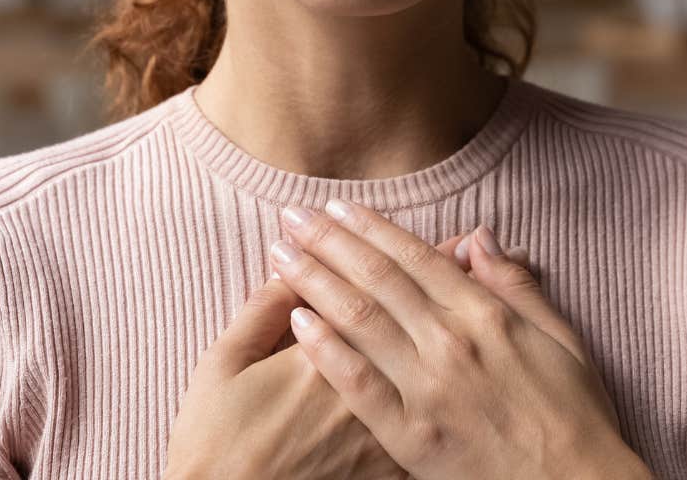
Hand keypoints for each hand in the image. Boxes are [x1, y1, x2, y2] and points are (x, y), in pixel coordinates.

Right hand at [164, 229, 482, 479]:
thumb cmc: (214, 441)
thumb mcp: (221, 366)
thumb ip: (259, 313)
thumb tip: (290, 269)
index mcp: (320, 353)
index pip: (370, 288)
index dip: (397, 254)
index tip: (424, 229)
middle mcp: (361, 384)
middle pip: (410, 317)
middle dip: (439, 277)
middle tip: (465, 241)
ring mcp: (381, 426)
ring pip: (429, 360)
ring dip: (453, 318)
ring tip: (472, 279)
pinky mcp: (387, 462)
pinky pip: (430, 412)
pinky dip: (451, 375)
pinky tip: (462, 351)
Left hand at [271, 201, 641, 479]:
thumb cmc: (575, 415)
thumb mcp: (561, 337)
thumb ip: (514, 284)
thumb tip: (478, 237)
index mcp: (487, 315)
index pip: (415, 258)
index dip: (371, 228)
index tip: (336, 206)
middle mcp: (452, 343)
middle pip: (377, 278)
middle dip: (329, 242)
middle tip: (291, 216)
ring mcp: (428, 389)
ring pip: (360, 320)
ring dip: (315, 281)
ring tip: (280, 256)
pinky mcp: (410, 436)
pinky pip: (359, 385)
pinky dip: (327, 350)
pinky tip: (298, 323)